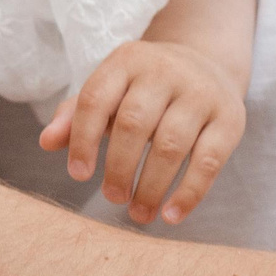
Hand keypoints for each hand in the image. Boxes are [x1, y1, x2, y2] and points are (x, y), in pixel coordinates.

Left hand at [39, 40, 245, 224]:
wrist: (207, 62)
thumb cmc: (144, 87)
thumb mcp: (110, 90)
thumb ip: (75, 115)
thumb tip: (46, 142)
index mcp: (127, 60)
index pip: (96, 99)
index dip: (82, 139)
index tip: (78, 175)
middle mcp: (164, 71)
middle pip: (133, 124)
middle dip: (118, 167)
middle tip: (112, 198)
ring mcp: (200, 93)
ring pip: (171, 145)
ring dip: (150, 186)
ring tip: (137, 213)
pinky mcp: (230, 117)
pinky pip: (208, 161)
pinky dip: (189, 193)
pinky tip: (170, 215)